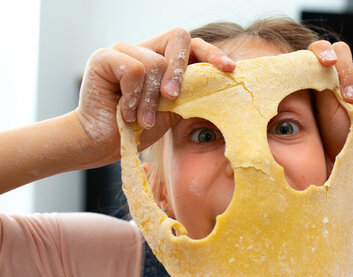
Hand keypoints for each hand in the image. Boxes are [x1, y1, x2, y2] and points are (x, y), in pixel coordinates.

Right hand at [75, 28, 235, 166]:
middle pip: (179, 38)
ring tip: (141, 119)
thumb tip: (219, 84)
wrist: (103, 144)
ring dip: (150, 99)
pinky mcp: (104, 57)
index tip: (230, 69)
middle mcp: (145, 50)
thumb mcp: (173, 111)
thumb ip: (190, 93)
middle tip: (171, 98)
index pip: (193, 46)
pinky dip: (133, 96)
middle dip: (180, 70)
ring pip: (155, 62)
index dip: (212, 54)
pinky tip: (125, 112)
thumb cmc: (138, 129)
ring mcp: (124, 50)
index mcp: (164, 60)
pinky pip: (134, 70)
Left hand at [308, 41, 352, 165]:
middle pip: (342, 50)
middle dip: (346, 75)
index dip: (322, 50)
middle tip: (348, 99)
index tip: (327, 63)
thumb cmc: (337, 137)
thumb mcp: (321, 111)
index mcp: (320, 76)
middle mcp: (341, 74)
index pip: (318, 49)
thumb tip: (312, 62)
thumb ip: (318, 84)